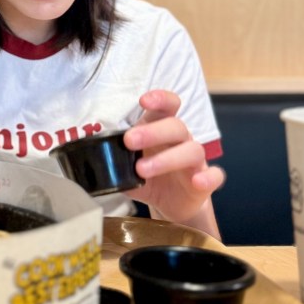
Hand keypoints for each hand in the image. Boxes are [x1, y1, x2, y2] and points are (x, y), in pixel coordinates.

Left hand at [123, 89, 224, 229]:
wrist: (171, 204)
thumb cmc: (150, 177)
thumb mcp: (128, 168)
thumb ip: (114, 162)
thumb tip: (88, 161)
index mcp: (162, 131)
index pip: (167, 107)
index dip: (160, 99)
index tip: (144, 100)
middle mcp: (181, 141)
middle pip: (176, 126)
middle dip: (152, 131)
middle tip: (130, 141)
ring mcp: (195, 162)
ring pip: (192, 150)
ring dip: (168, 158)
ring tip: (143, 169)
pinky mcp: (204, 183)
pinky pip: (214, 176)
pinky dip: (208, 177)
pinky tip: (197, 182)